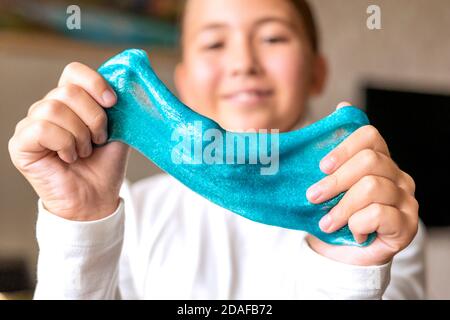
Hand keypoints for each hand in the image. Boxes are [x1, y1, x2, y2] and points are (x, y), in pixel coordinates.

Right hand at [8, 62, 129, 220]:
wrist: (96, 198)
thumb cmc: (105, 165)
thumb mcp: (119, 131)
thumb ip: (119, 107)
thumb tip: (127, 84)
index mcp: (70, 102)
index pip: (73, 72)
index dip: (94, 82)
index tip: (112, 102)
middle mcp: (48, 109)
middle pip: (68, 91)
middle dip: (93, 117)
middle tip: (99, 138)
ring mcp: (31, 125)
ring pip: (55, 108)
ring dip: (80, 134)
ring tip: (84, 151)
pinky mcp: (21, 144)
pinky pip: (42, 128)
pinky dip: (64, 143)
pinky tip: (69, 157)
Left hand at [305, 102, 418, 265]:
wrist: (344, 252)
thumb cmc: (335, 213)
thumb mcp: (324, 186)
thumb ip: (325, 157)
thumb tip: (335, 110)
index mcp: (377, 159)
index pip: (369, 136)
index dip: (344, 147)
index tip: (322, 166)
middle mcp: (396, 175)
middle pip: (369, 161)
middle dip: (335, 181)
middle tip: (313, 196)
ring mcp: (405, 199)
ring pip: (372, 187)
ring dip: (342, 207)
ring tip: (326, 223)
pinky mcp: (407, 225)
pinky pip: (380, 214)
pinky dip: (358, 224)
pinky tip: (353, 233)